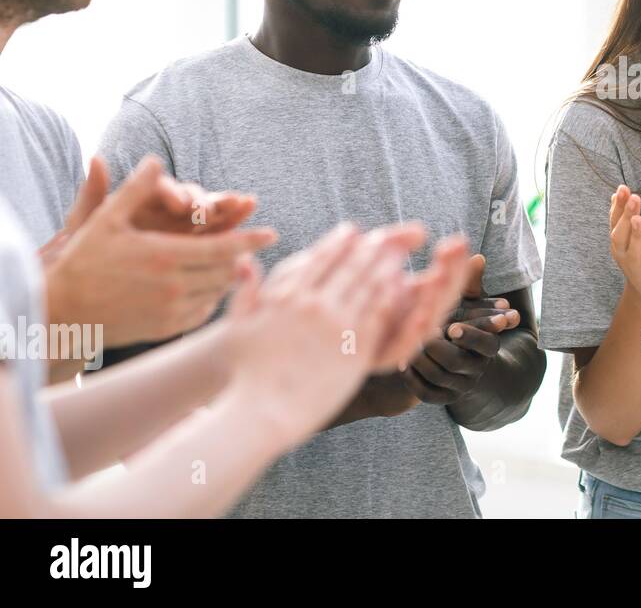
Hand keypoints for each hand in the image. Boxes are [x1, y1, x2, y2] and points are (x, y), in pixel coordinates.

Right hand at [43, 156, 277, 346]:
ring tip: (235, 262)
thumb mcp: (106, 220)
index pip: (223, 248)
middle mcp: (173, 286)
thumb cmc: (84, 261)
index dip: (250, 240)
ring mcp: (171, 310)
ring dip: (229, 276)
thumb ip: (135, 190)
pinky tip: (209, 285)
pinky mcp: (167, 329)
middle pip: (227, 270)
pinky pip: (203, 311)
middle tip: (252, 246)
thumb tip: (155, 159)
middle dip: (242, 256)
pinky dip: (212, 297)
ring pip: (217, 291)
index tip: (272, 233)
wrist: (63, 312)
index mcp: (165, 256)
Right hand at [225, 222, 446, 443]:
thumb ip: (245, 291)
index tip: (351, 231)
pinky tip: (400, 287)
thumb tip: (245, 259)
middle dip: (369, 248)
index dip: (338, 242)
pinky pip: (379, 314)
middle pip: (350, 267)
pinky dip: (391, 296)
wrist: (264, 412)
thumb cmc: (246, 374)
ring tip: (397, 256)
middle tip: (383, 237)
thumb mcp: (237, 327)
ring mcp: (338, 326)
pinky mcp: (357, 348)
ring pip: (369, 286)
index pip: (320, 259)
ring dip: (385, 267)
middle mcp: (315, 305)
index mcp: (288, 296)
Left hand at [402, 253, 524, 404]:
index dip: (471, 336)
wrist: (445, 361)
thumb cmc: (454, 322)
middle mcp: (477, 369)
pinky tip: (402, 362)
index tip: (452, 327)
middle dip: (435, 347)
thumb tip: (477, 257)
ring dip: (420, 359)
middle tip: (418, 333)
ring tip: (406, 343)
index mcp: (487, 345)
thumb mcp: (462, 303)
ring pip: (437, 376)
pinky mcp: (441, 398)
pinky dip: (413, 378)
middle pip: (456, 361)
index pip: (487, 343)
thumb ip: (469, 282)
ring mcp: (459, 386)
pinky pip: (425, 392)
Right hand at [606, 185, 640, 309]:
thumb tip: (617, 193)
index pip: (615, 222)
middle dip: (625, 216)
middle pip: (620, 235)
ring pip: (633, 253)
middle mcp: (624, 256)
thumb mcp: (633, 237)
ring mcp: (637, 271)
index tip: (623, 188)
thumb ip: (624, 216)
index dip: (618, 206)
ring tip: (639, 219)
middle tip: (634, 198)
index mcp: (619, 244)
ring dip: (636, 235)